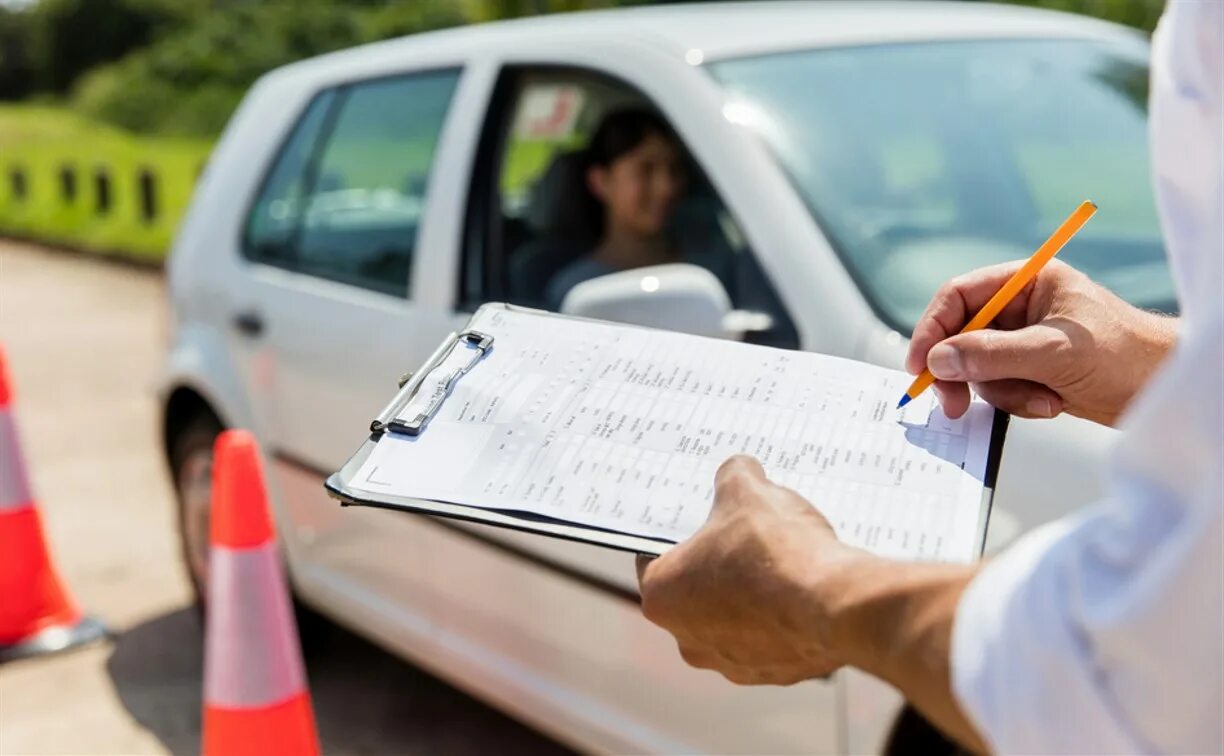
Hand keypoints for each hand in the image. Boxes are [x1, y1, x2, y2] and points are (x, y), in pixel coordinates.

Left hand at [637, 456, 987, 750]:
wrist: (835, 604)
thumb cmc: (775, 550)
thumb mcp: (747, 491)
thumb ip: (734, 476)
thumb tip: (739, 470)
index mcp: (662, 596)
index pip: (655, 557)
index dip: (680, 533)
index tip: (702, 519)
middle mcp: (687, 639)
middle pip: (696, 590)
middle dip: (718, 564)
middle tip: (744, 535)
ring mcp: (732, 663)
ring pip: (735, 618)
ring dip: (751, 593)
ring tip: (781, 560)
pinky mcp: (774, 673)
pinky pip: (772, 637)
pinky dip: (783, 616)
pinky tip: (802, 588)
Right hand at [906, 259, 1176, 426]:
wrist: (1165, 389)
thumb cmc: (1125, 355)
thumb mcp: (1053, 352)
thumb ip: (991, 354)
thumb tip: (939, 360)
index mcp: (1028, 282)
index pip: (959, 296)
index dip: (933, 329)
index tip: (920, 365)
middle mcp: (1022, 307)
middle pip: (962, 336)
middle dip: (963, 372)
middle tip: (953, 405)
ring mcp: (1025, 340)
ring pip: (979, 368)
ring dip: (1003, 392)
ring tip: (1042, 399)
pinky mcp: (1032, 370)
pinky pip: (1000, 388)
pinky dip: (1019, 401)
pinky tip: (1052, 403)